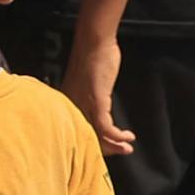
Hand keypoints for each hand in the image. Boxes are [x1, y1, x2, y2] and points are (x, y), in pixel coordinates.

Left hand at [63, 37, 136, 155]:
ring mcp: (83, 104)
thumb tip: (98, 111)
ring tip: (127, 148)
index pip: (76, 131)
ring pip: (96, 135)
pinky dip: (117, 135)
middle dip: (105, 148)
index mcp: (66, 104)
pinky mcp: (96, 100)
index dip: (92, 142)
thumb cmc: (92, 59)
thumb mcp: (87, 83)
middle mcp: (71, 107)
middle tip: (121, 151)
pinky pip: (105, 127)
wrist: (94, 42)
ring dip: (114, 145)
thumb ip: (89, 98)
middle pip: (85, 137)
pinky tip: (128, 136)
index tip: (108, 147)